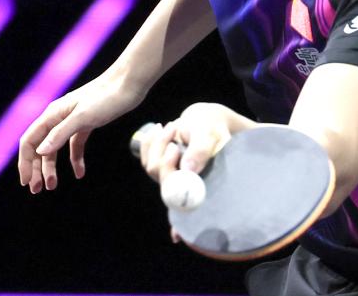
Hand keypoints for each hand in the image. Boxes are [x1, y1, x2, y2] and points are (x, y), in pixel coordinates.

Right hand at [18, 70, 143, 192]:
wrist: (128, 83)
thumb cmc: (106, 97)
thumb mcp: (83, 117)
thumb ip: (61, 133)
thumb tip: (40, 151)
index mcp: (53, 114)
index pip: (30, 140)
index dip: (25, 162)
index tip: (25, 182)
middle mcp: (58, 117)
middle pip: (40, 146)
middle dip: (36, 168)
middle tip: (37, 190)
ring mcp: (72, 120)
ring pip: (55, 147)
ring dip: (51, 167)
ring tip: (52, 186)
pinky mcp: (86, 123)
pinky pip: (74, 145)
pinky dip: (75, 159)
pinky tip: (80, 173)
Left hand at [136, 103, 251, 243]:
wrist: (205, 121)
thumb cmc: (211, 130)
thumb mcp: (210, 135)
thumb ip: (201, 150)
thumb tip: (188, 169)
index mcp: (200, 184)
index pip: (186, 207)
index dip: (179, 224)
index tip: (176, 235)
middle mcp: (183, 185)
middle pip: (165, 183)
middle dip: (166, 161)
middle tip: (175, 142)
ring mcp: (169, 176)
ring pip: (153, 168)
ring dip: (159, 144)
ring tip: (174, 127)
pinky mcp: (158, 165)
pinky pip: (146, 157)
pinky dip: (149, 141)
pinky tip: (158, 129)